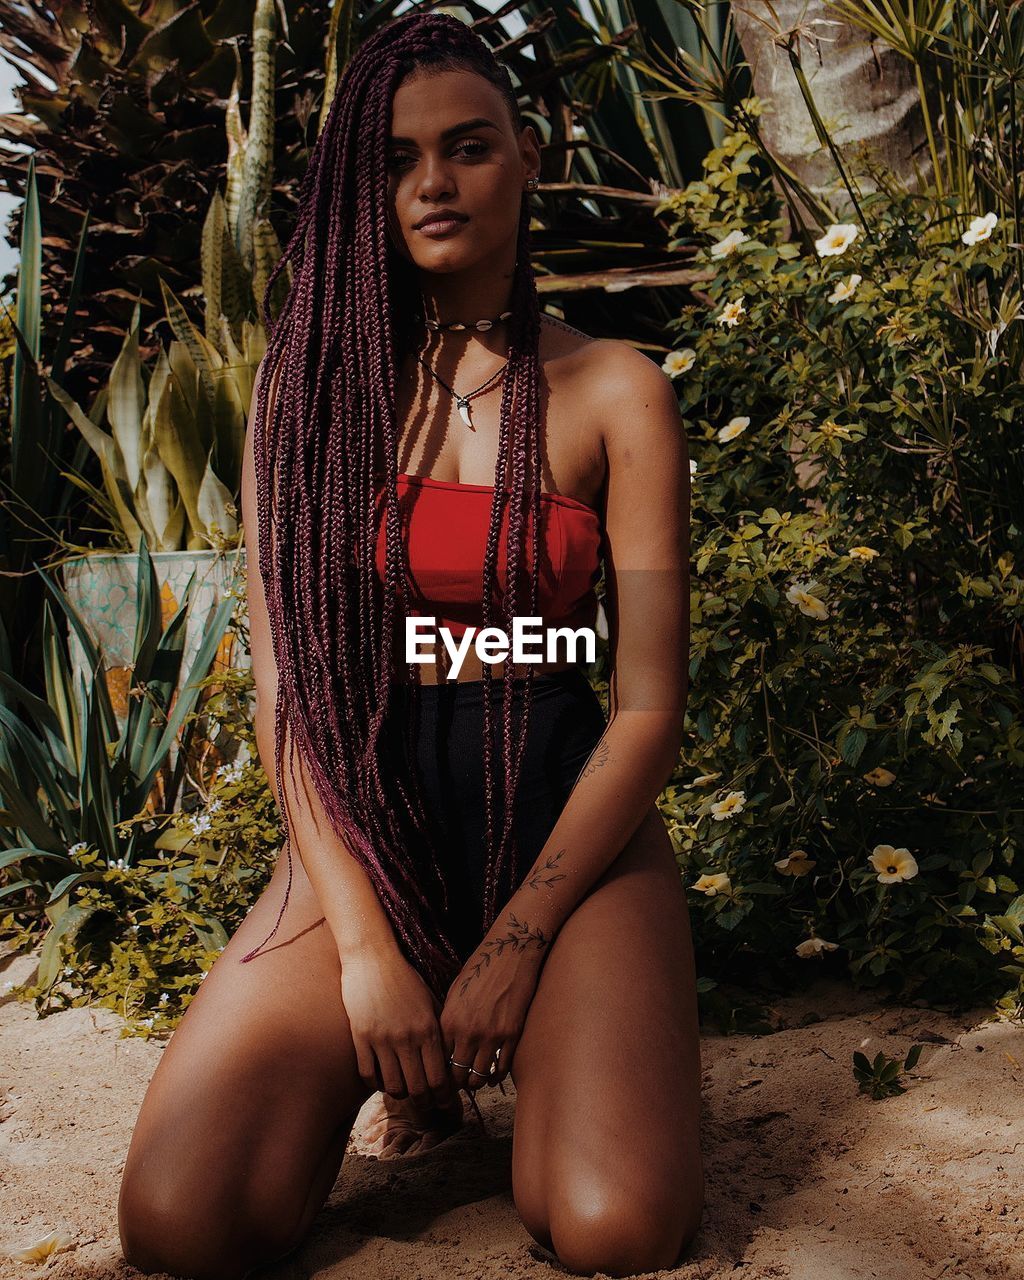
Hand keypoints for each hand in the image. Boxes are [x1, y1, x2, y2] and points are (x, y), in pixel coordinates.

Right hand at [340, 947, 457, 1109]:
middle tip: (427, 1109)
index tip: (446, 1104)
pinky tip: (382, 1081)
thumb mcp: (429, 1001)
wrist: (373, 959)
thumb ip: (436, 1030)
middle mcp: (407, 1037)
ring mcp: (382, 1039)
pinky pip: (368, 1074)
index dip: (444, 1096)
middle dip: (425, 1104)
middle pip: (418, 1087)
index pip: (439, 1076)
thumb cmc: (404, 978)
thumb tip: (446, 1058)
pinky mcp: (361, 1037)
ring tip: (404, 1093)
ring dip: (400, 1095)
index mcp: (428, 1029)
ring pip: (393, 1086)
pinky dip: (376, 1085)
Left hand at [440, 928, 546, 1092]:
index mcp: (449, 1021)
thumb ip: (448, 1020)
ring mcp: (491, 1035)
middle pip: (457, 1074)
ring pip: (479, 1077)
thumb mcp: (455, 993)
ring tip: (475, 1080)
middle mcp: (468, 1032)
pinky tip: (493, 1074)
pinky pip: (502, 1068)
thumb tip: (445, 1045)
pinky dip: (497, 1075)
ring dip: (476, 1082)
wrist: (509, 952)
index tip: (441, 1076)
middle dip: (456, 1082)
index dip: (439, 1072)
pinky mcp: (512, 1035)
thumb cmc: (480, 968)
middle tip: (458, 1083)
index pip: (438, 1061)